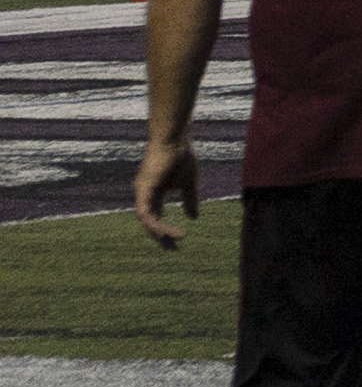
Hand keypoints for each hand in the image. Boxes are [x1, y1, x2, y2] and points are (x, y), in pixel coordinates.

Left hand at [131, 124, 197, 249]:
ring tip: (175, 240)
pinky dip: (155, 224)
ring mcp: (142, 192)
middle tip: (173, 248)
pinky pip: (145, 213)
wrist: (175, 138)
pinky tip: (167, 230)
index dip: (165, 229)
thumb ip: (190, 200)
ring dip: (159, 232)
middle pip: (149, 222)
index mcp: (154, 193)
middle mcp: (144, 195)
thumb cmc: (181, 155)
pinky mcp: (143, 190)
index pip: (157, 216)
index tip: (178, 241)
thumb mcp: (189, 182)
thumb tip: (194, 218)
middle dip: (160, 236)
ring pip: (146, 220)